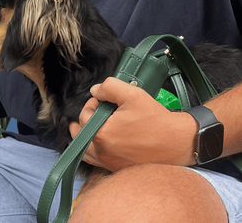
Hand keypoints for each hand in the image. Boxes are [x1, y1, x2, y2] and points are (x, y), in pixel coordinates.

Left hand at [69, 77, 197, 171]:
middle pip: (79, 133)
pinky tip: (103, 138)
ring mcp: (108, 162)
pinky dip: (94, 148)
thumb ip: (110, 87)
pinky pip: (95, 159)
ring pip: (84, 149)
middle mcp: (102, 152)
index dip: (92, 103)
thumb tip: (95, 90)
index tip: (102, 99)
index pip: (83, 115)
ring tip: (96, 123)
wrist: (176, 142)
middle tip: (100, 110)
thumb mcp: (133, 95)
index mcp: (102, 135)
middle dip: (87, 117)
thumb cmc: (156, 121)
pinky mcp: (116, 168)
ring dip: (85, 134)